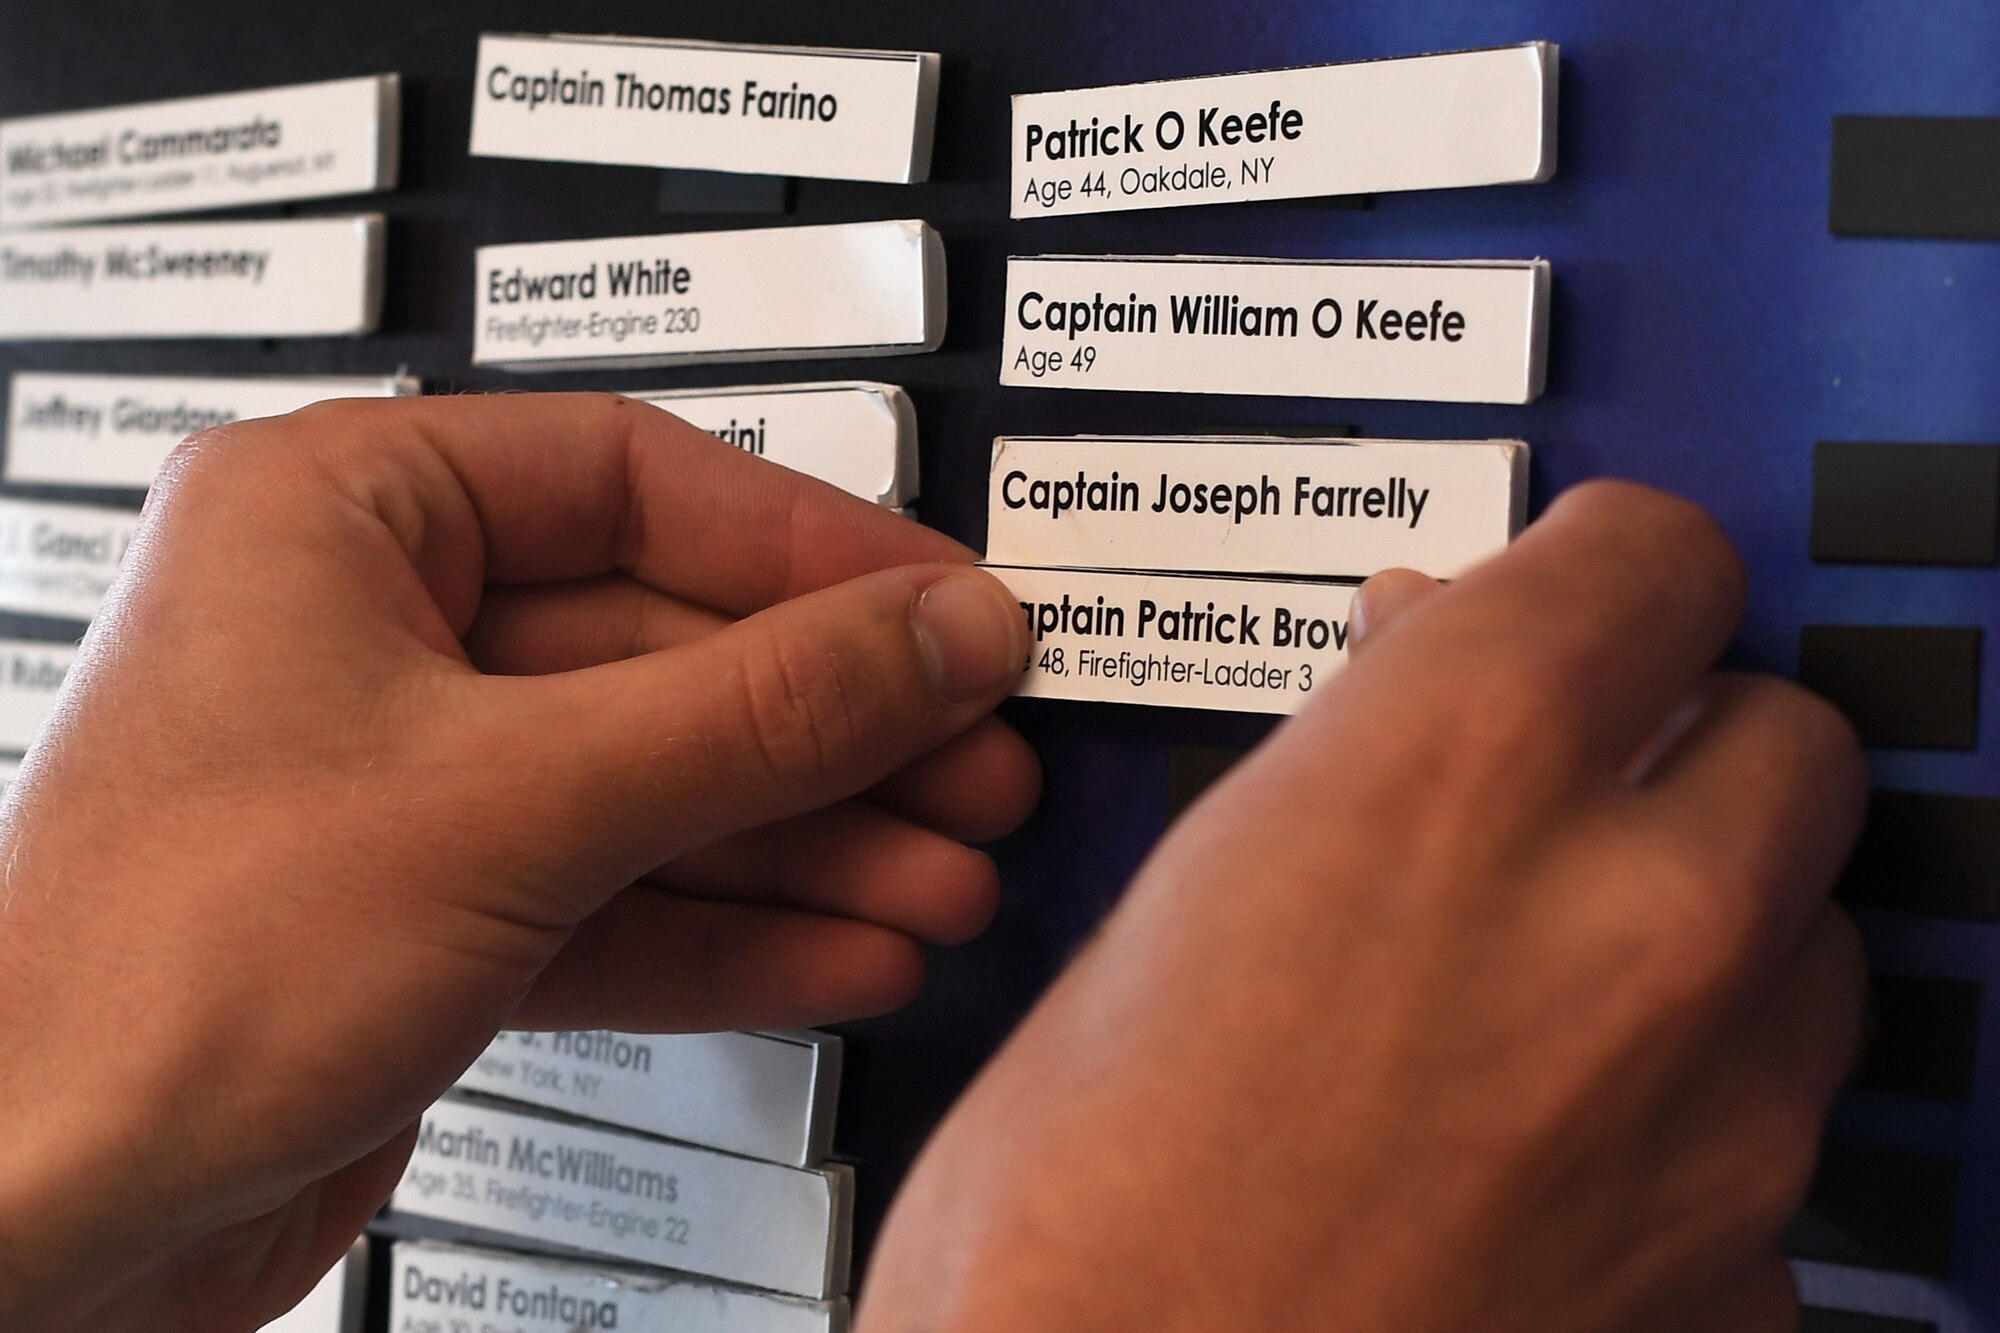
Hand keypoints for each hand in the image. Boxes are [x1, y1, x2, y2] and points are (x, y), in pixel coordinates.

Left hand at [0, 394, 1035, 1330]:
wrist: (33, 1224)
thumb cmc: (153, 977)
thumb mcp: (520, 800)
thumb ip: (759, 708)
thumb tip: (933, 631)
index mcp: (336, 516)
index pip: (638, 480)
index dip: (813, 549)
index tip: (943, 610)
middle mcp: (367, 633)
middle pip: (667, 645)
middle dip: (832, 728)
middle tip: (971, 764)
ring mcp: (405, 782)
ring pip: (658, 780)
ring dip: (810, 839)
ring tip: (942, 877)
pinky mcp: (430, 912)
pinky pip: (620, 887)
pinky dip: (736, 922)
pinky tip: (848, 946)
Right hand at [864, 482, 1865, 1332]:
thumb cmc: (1077, 1219)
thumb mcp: (1171, 906)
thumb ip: (1343, 755)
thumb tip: (1428, 665)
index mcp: (1452, 773)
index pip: (1657, 553)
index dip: (1602, 568)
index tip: (1577, 596)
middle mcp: (1629, 925)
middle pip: (1788, 736)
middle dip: (1686, 742)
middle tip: (1571, 786)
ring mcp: (1718, 1120)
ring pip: (1814, 938)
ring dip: (1710, 928)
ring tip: (1552, 978)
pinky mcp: (1745, 1278)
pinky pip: (1774, 1135)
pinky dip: (1688, 1115)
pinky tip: (1553, 1143)